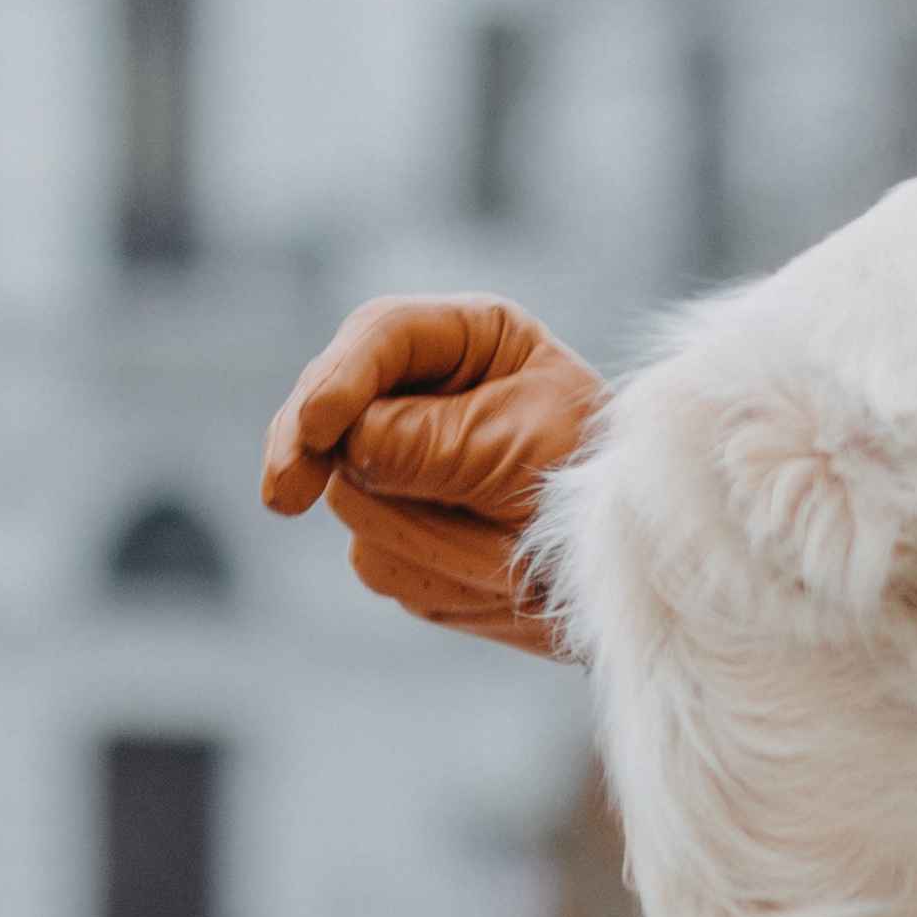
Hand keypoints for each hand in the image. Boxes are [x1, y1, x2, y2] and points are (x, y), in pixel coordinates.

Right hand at [258, 297, 601, 654]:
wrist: (629, 579)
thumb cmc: (595, 484)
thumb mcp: (521, 446)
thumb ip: (430, 441)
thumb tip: (344, 447)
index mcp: (469, 340)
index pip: (379, 337)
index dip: (336, 381)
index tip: (313, 431)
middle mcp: (427, 397)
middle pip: (337, 420)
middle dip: (354, 468)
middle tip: (287, 498)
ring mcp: (405, 470)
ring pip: (353, 503)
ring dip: (427, 537)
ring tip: (508, 545)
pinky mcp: (404, 536)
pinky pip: (382, 560)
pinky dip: (437, 575)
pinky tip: (495, 575)